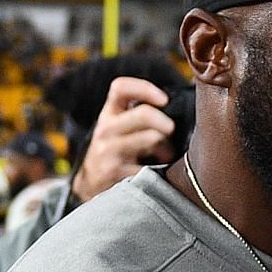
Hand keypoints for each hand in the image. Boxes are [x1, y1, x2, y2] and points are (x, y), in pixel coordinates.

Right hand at [73, 76, 173, 203]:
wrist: (92, 183)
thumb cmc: (116, 151)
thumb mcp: (120, 128)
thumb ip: (139, 114)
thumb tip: (179, 106)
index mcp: (109, 113)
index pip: (121, 88)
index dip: (145, 88)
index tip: (164, 99)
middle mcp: (106, 129)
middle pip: (144, 114)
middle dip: (167, 124)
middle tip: (172, 134)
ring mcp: (108, 151)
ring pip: (152, 138)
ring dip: (167, 148)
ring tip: (166, 156)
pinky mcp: (115, 173)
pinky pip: (150, 166)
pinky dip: (160, 171)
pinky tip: (157, 173)